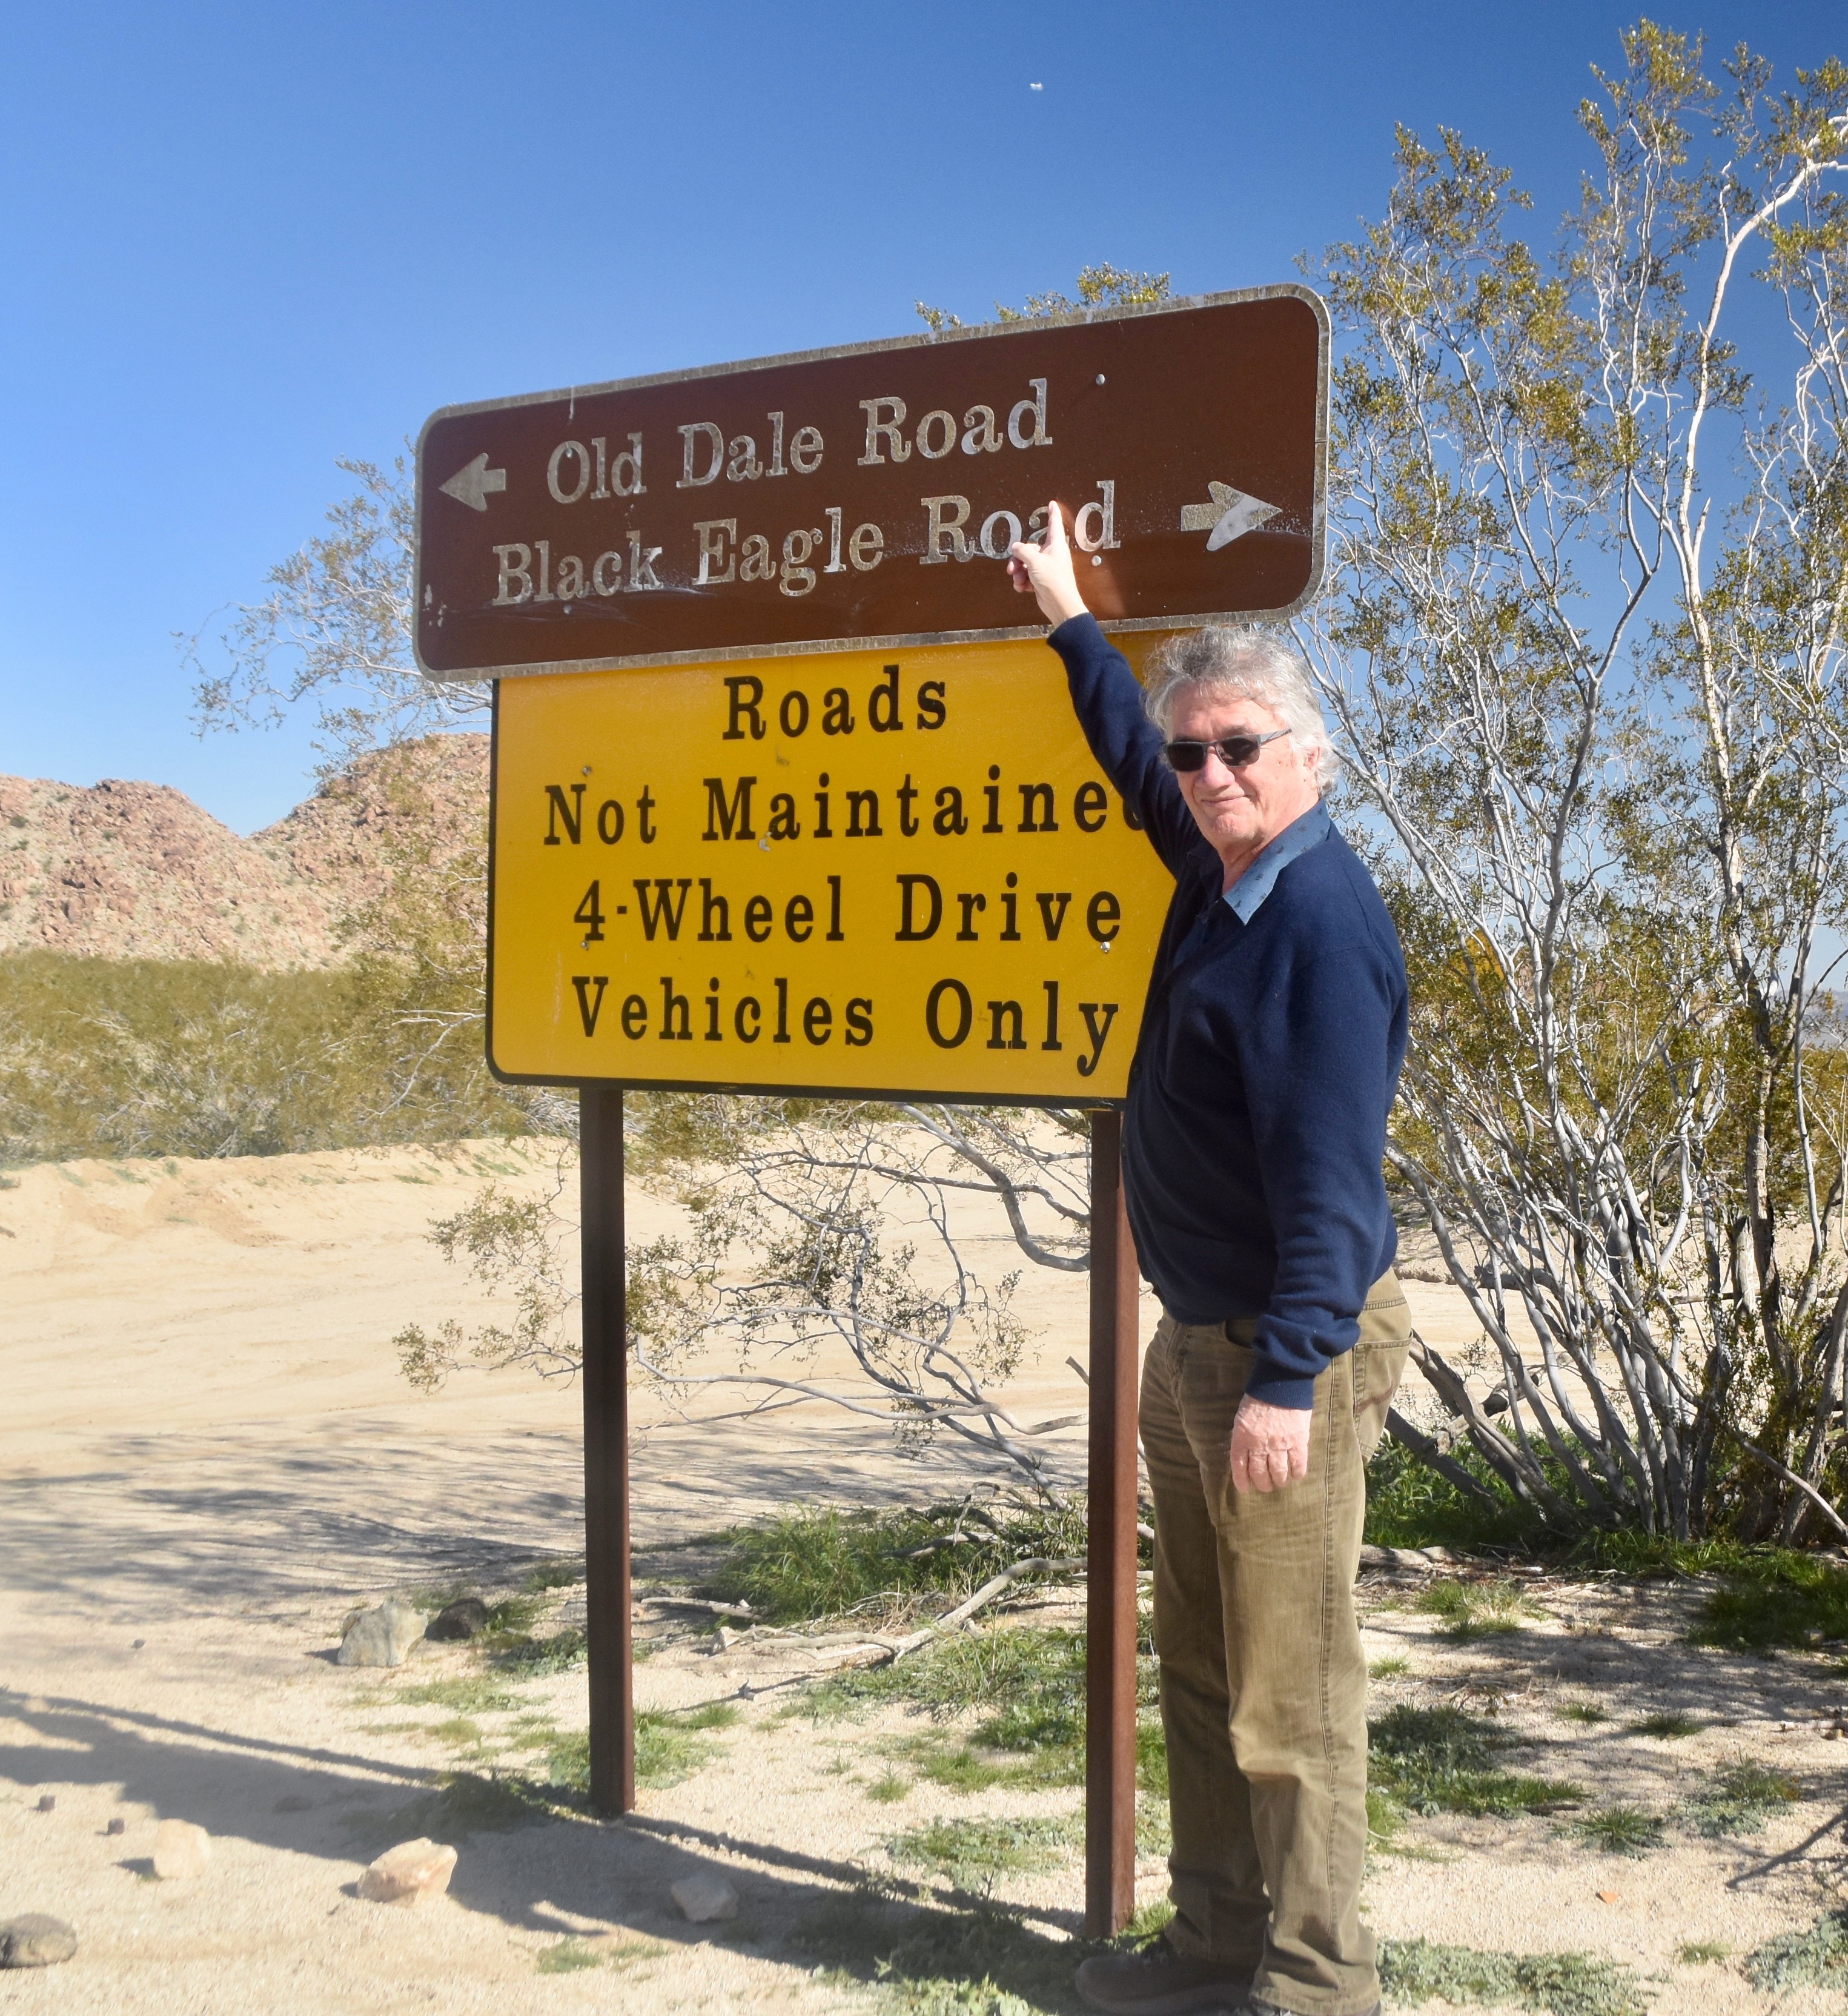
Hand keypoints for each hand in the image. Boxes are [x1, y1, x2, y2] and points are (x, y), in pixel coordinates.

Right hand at [1007, 499, 1088, 628]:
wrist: (1059, 605)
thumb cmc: (1054, 581)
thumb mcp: (1034, 561)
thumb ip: (1023, 551)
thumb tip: (1015, 547)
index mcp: (1055, 545)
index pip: (1054, 524)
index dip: (1052, 513)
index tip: (1052, 504)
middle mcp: (1051, 555)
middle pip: (1029, 549)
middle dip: (1018, 559)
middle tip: (1012, 568)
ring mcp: (1046, 568)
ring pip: (1026, 564)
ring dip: (1019, 572)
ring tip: (1018, 580)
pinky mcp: (1042, 581)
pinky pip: (1027, 577)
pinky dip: (1023, 582)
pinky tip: (1022, 587)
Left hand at [1229, 1394, 1311, 1493]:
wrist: (1281, 1383)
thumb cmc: (1259, 1397)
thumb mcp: (1243, 1416)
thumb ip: (1244, 1435)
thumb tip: (1247, 1452)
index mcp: (1242, 1437)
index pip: (1239, 1466)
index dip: (1242, 1481)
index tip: (1245, 1489)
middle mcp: (1259, 1445)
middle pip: (1260, 1473)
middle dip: (1263, 1483)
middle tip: (1266, 1486)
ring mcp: (1279, 1445)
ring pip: (1279, 1473)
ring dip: (1279, 1481)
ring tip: (1280, 1482)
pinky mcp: (1298, 1442)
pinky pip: (1298, 1464)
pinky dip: (1297, 1473)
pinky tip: (1296, 1475)